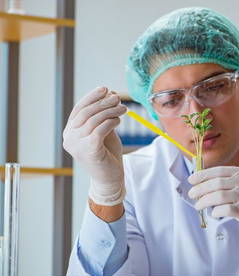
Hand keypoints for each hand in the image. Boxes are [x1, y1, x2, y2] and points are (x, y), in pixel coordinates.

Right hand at [63, 87, 126, 205]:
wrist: (110, 178)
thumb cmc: (107, 154)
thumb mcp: (104, 131)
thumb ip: (103, 116)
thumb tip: (110, 94)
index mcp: (70, 131)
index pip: (79, 109)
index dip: (92, 97)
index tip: (105, 88)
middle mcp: (69, 138)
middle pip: (86, 112)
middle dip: (103, 102)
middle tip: (118, 97)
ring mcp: (76, 145)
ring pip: (94, 120)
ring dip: (111, 111)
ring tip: (123, 109)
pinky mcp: (88, 150)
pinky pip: (100, 129)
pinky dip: (111, 122)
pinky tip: (119, 120)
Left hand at [188, 166, 238, 250]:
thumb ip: (231, 183)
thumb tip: (204, 183)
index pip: (220, 171)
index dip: (203, 175)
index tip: (192, 180)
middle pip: (217, 183)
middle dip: (201, 189)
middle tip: (192, 194)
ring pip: (219, 195)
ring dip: (204, 201)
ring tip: (198, 206)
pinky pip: (226, 209)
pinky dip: (216, 211)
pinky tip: (213, 213)